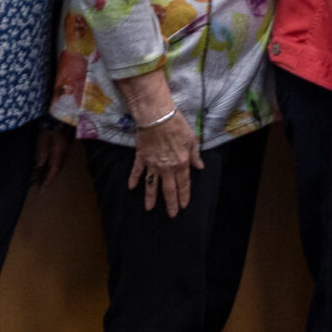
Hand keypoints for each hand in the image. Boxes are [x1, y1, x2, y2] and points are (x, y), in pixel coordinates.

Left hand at [29, 120, 73, 187]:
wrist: (60, 119)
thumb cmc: (50, 129)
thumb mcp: (43, 140)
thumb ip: (41, 154)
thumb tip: (38, 167)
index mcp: (57, 156)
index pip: (52, 173)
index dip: (46, 182)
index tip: (40, 191)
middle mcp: (61, 157)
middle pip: (53, 172)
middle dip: (44, 180)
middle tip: (35, 188)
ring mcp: (62, 153)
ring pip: (54, 167)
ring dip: (45, 174)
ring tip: (36, 180)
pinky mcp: (61, 149)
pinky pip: (54, 162)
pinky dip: (47, 167)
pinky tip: (41, 168)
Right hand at [126, 71, 202, 214]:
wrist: (156, 116)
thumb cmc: (177, 125)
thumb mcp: (191, 140)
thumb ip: (194, 156)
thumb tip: (199, 167)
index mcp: (181, 163)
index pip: (183, 184)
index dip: (184, 196)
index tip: (183, 206)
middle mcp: (166, 168)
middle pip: (169, 189)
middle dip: (170, 203)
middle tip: (171, 215)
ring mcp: (152, 164)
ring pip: (151, 185)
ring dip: (151, 197)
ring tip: (149, 208)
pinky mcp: (141, 157)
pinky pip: (137, 171)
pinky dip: (133, 179)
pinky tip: (131, 187)